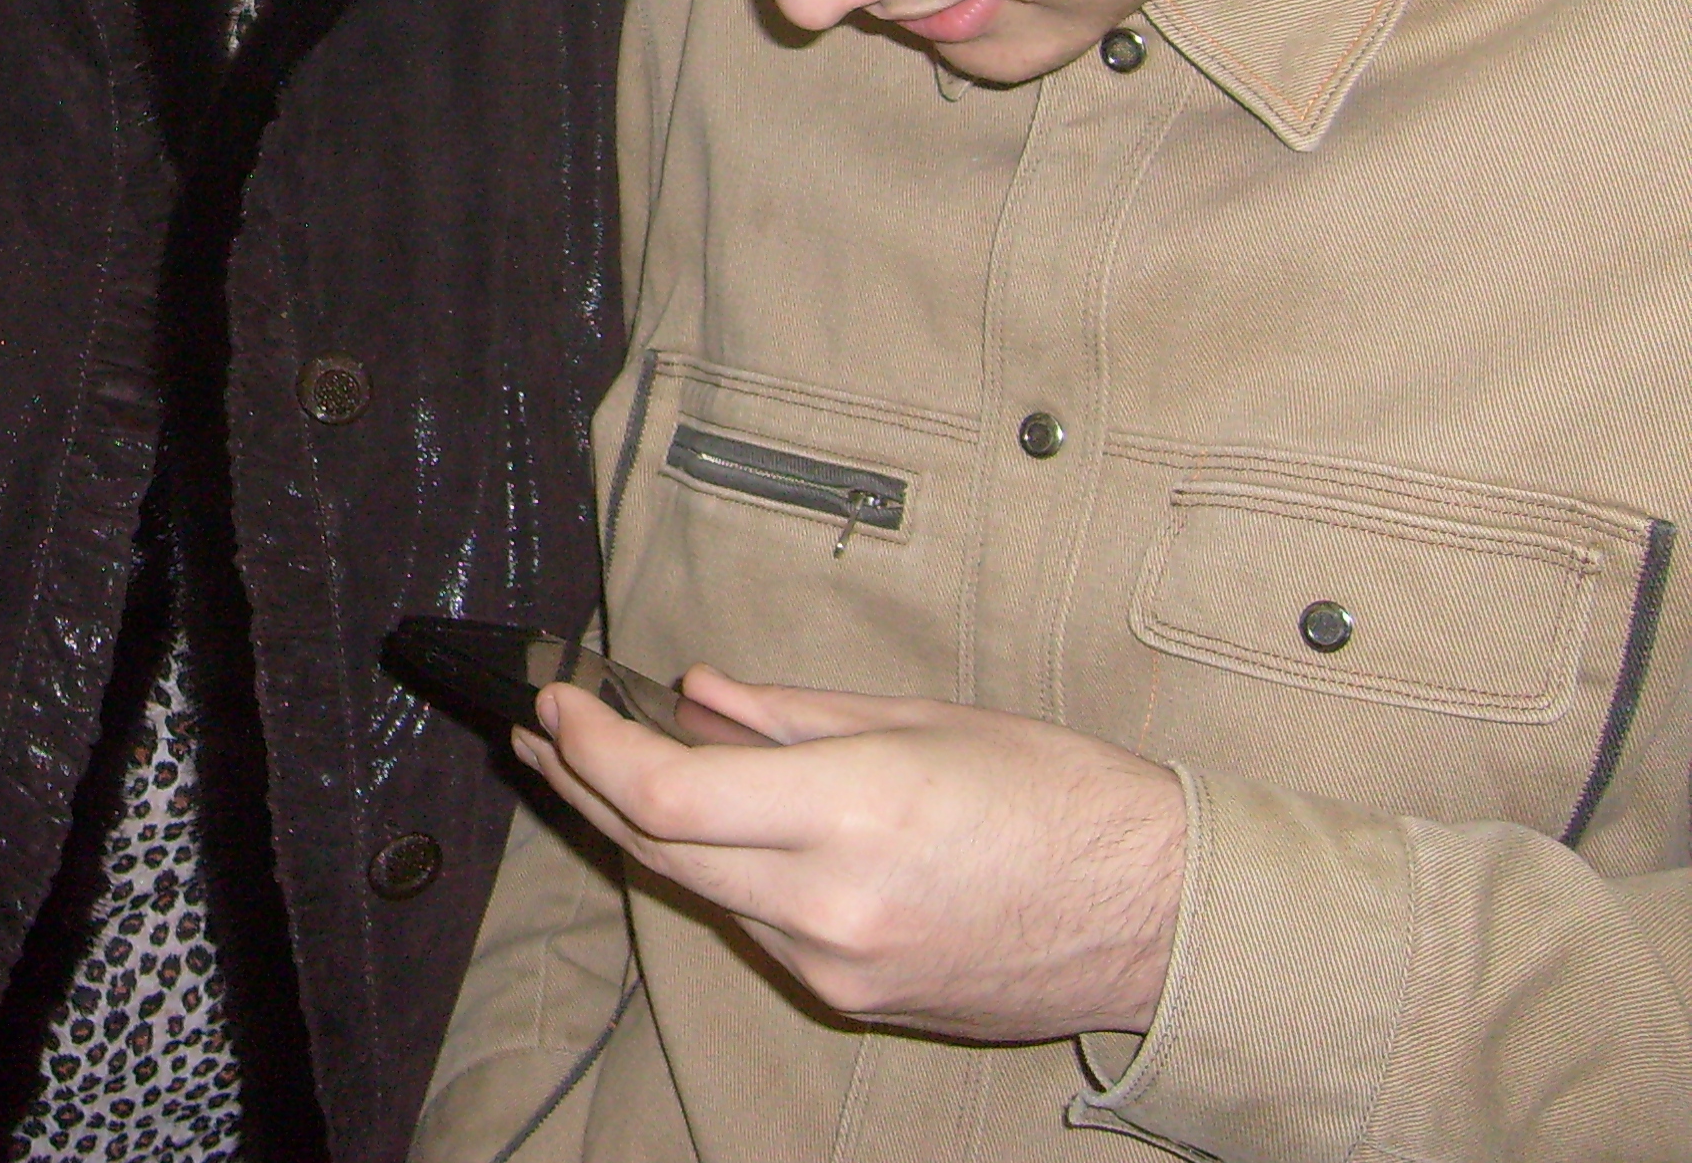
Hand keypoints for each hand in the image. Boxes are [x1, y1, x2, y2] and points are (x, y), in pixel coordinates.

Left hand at [518, 667, 1184, 1042]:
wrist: (1158, 919)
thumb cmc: (1058, 796)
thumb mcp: (921, 721)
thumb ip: (788, 715)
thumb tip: (693, 697)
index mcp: (852, 813)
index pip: (665, 793)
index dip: (590, 744)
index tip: (555, 698)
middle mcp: (830, 903)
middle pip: (657, 848)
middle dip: (583, 781)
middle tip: (539, 727)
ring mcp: (837, 965)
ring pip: (698, 891)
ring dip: (640, 827)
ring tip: (594, 761)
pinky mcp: (852, 998)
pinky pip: (755, 925)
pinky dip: (720, 869)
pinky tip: (705, 824)